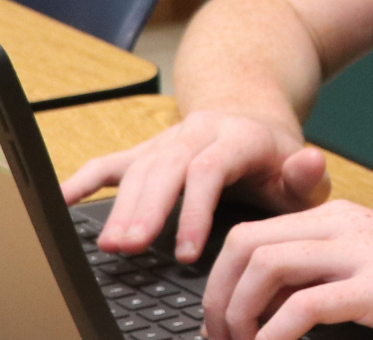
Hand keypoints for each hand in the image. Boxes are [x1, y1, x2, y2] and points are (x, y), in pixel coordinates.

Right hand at [59, 109, 331, 262]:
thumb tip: (310, 163)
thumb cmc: (278, 161)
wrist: (254, 117)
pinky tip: (62, 199)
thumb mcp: (302, 173)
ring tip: (109, 244)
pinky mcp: (149, 147)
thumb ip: (307, 177)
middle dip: (145, 209)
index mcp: (239, 138)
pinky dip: (85, 178)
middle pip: (166, 166)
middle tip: (127, 248)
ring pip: (139, 166)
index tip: (183, 254)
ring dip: (120, 206)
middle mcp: (200, 131)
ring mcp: (169, 138)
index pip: (209, 170)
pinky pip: (112, 160)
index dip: (193, 211)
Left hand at [202, 199, 372, 339]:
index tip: (216, 320)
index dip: (220, 279)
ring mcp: (362, 254)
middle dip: (217, 295)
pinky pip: (302, 306)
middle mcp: (343, 227)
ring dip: (238, 315)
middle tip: (217, 337)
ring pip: (265, 267)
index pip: (253, 233)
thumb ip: (333, 271)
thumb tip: (282, 307)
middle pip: (246, 245)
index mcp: (339, 219)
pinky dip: (272, 334)